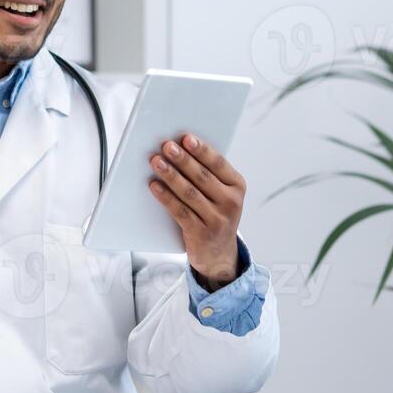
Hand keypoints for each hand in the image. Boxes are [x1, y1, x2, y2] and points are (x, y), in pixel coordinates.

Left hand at [148, 133, 245, 287]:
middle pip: (202, 176)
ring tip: (156, 161)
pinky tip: (154, 186)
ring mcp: (217, 219)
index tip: (186, 138)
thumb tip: (181, 149)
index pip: (218, 164)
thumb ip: (208, 174)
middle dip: (182, 160)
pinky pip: (180, 211)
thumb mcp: (221, 195)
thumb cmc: (215, 214)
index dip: (202, 150)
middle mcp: (231, 202)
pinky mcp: (201, 233)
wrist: (219, 255)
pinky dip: (165, 197)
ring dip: (171, 175)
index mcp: (237, 186)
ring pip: (189, 192)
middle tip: (167, 146)